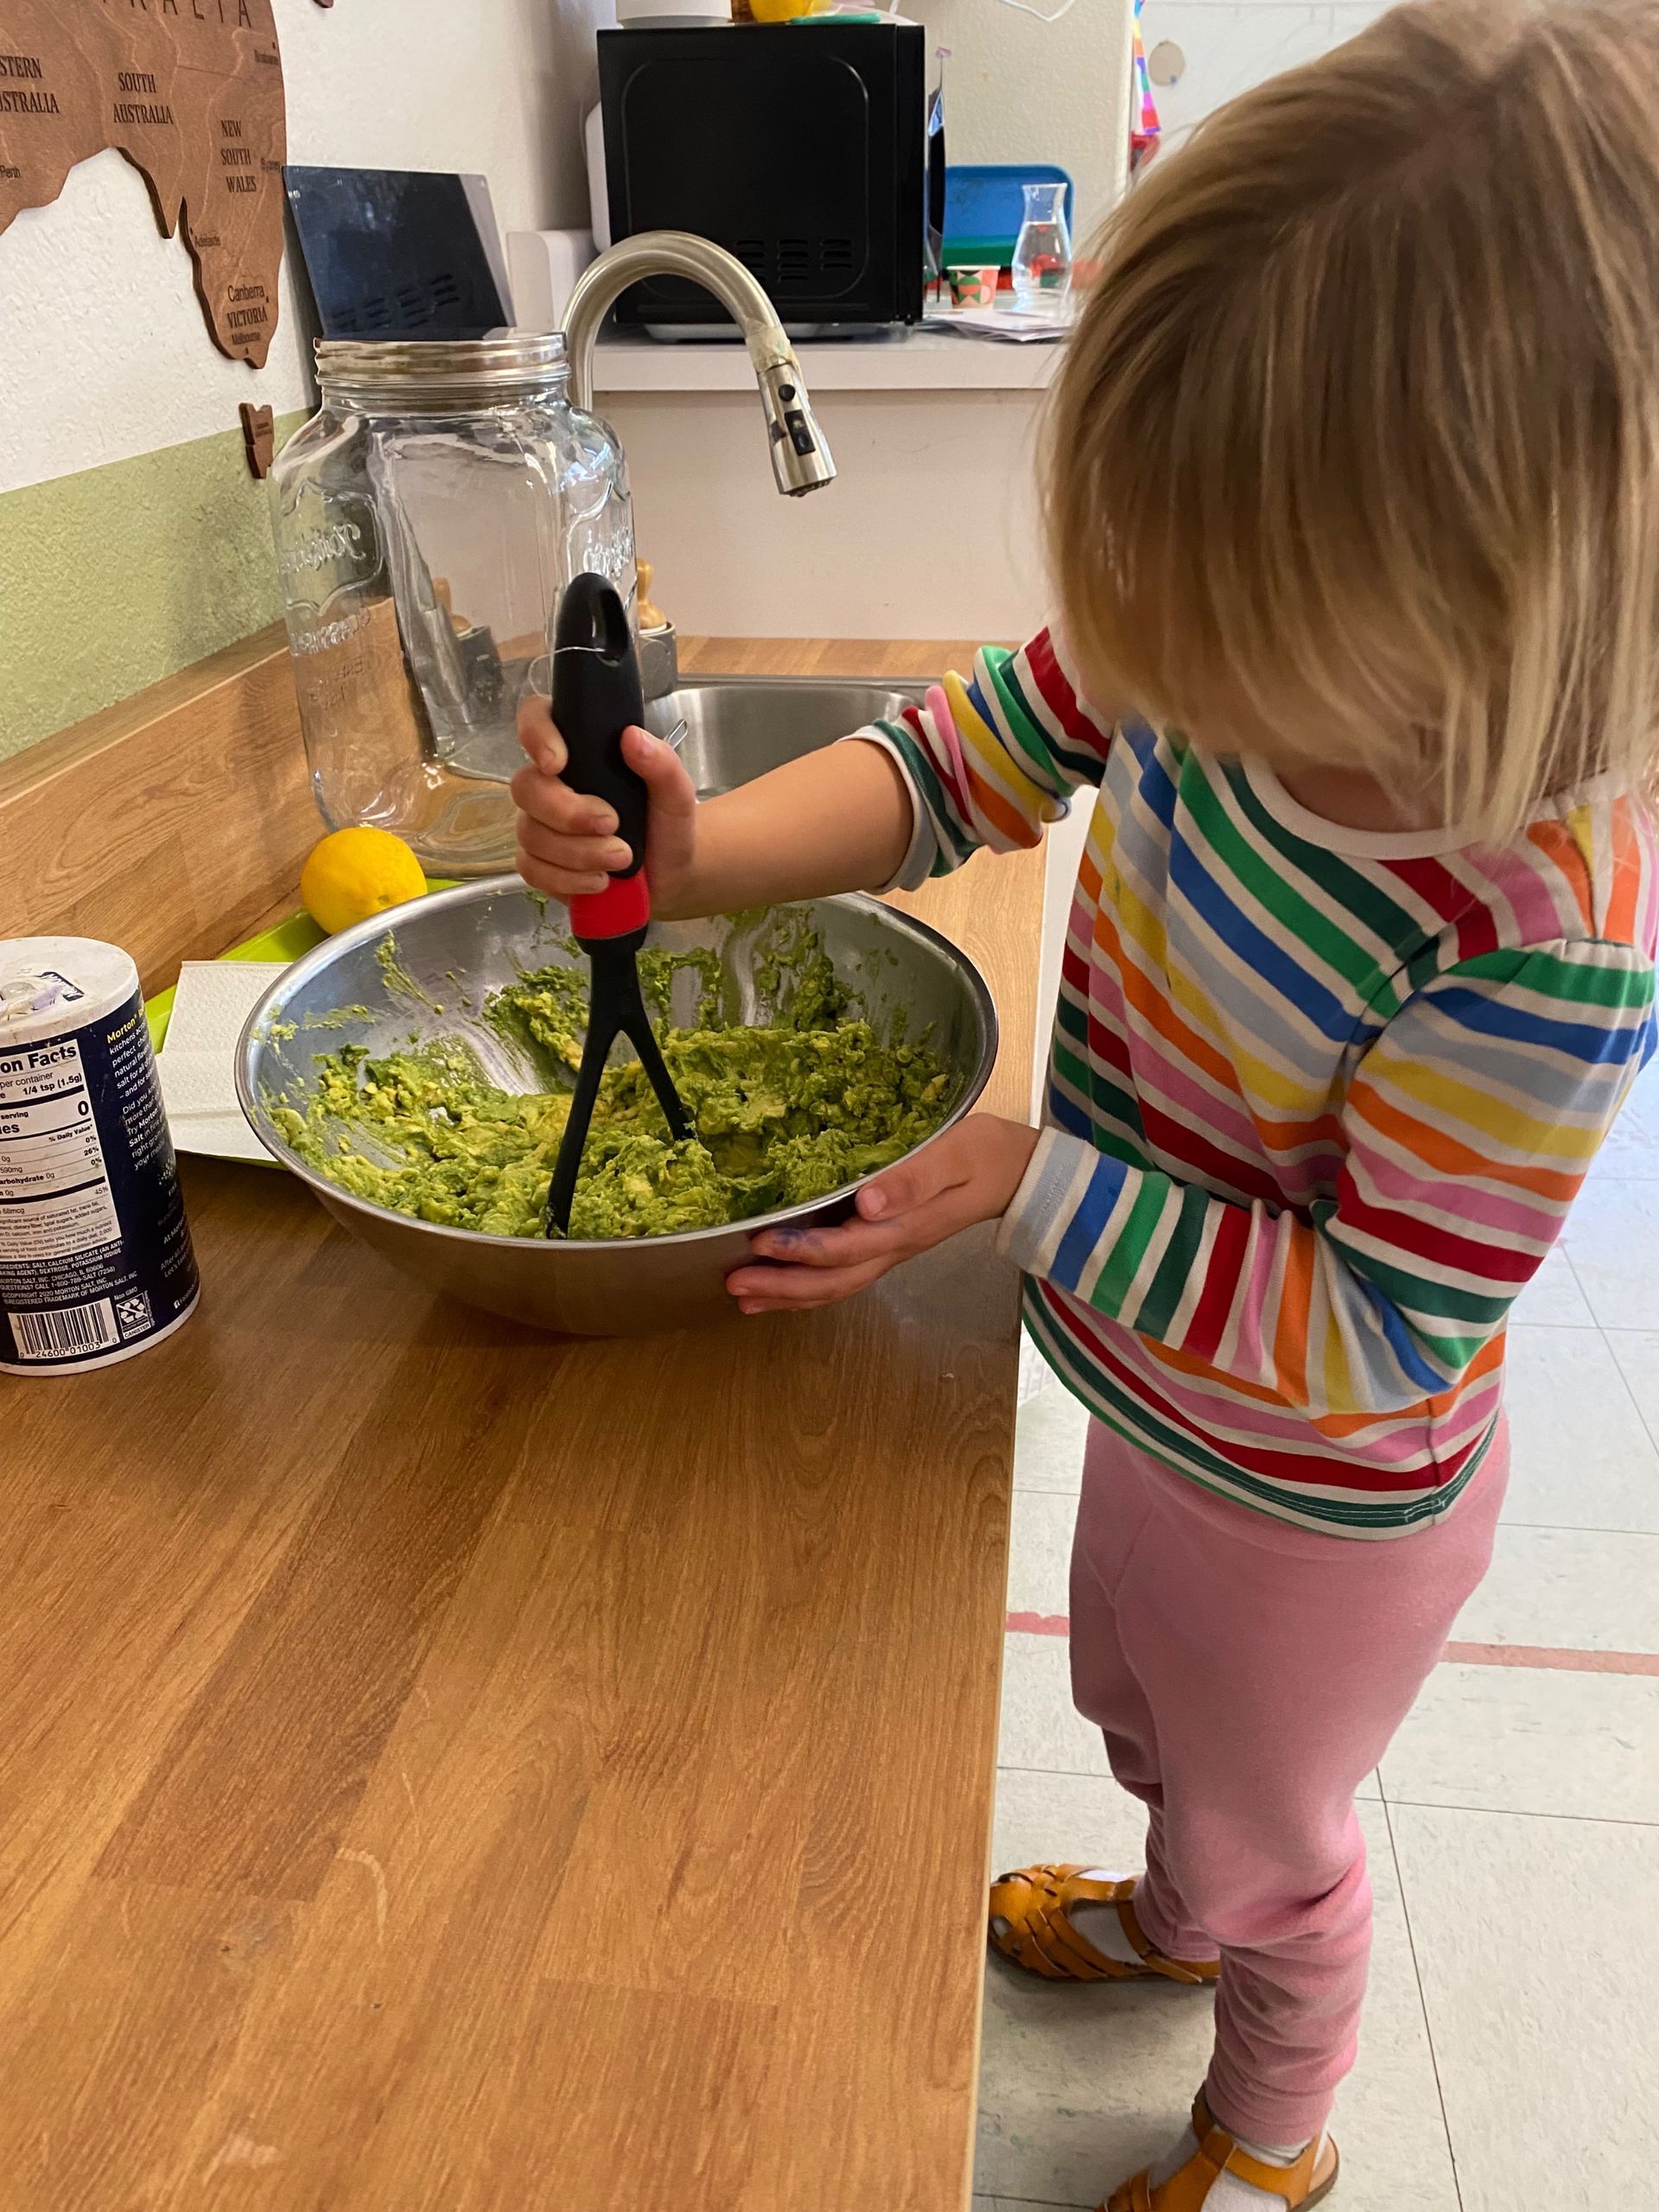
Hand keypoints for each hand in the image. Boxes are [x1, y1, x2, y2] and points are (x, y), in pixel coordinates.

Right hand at [511, 694, 700, 914]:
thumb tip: (632, 737)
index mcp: (578, 751)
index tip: (558, 762)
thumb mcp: (676, 793)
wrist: (668, 873)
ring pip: (532, 834)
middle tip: (612, 824)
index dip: (535, 733)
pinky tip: (599, 881)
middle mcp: (549, 784)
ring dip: (579, 853)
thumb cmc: (666, 824)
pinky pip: (533, 870)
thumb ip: (661, 763)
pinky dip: (569, 880)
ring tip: (621, 858)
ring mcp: (538, 824)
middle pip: (526, 787)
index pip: (536, 719)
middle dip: (567, 812)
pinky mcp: (537, 863)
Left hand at [727, 1115, 1039, 1313]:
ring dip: (788, 1295)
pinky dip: (807, 1290)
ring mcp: (889, 1251)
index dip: (800, 1250)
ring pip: (834, 1287)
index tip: (760, 1241)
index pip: (845, 1249)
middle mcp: (892, 1248)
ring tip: (744, 1298)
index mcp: (904, 1227)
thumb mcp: (955, 1155)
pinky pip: (842, 1277)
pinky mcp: (887, 1245)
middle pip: (832, 1281)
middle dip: (781, 1286)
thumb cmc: (986, 1155)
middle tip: (733, 1284)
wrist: (1018, 1174)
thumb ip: (914, 1178)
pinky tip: (780, 1291)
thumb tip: (869, 1202)